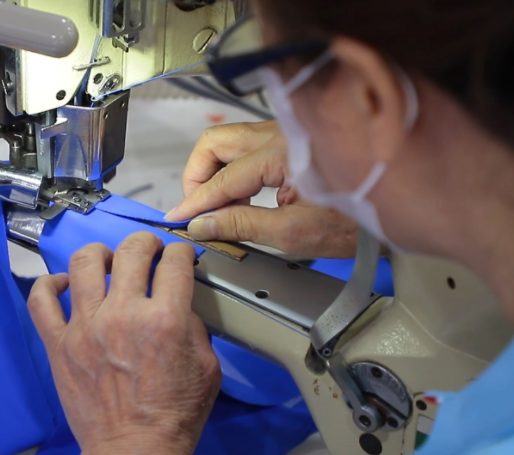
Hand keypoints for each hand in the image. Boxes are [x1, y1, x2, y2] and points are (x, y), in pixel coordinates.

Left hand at [27, 232, 221, 454]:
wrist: (134, 451)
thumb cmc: (171, 417)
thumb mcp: (207, 369)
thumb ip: (194, 327)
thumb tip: (178, 301)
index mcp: (165, 321)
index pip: (175, 262)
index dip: (181, 253)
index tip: (179, 257)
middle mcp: (123, 315)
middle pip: (131, 250)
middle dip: (145, 242)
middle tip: (147, 251)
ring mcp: (85, 327)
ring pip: (84, 262)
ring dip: (100, 253)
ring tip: (107, 261)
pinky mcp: (59, 344)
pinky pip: (41, 300)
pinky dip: (49, 285)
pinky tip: (64, 285)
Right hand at [165, 121, 358, 257]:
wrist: (398, 205)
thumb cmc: (360, 218)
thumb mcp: (295, 232)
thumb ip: (242, 226)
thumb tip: (204, 224)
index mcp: (282, 152)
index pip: (222, 178)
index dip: (195, 203)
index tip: (178, 219)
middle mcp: (280, 133)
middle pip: (216, 143)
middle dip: (197, 176)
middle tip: (196, 209)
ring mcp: (285, 134)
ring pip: (229, 143)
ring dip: (215, 174)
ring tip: (217, 208)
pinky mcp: (291, 142)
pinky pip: (247, 150)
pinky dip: (233, 172)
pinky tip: (239, 198)